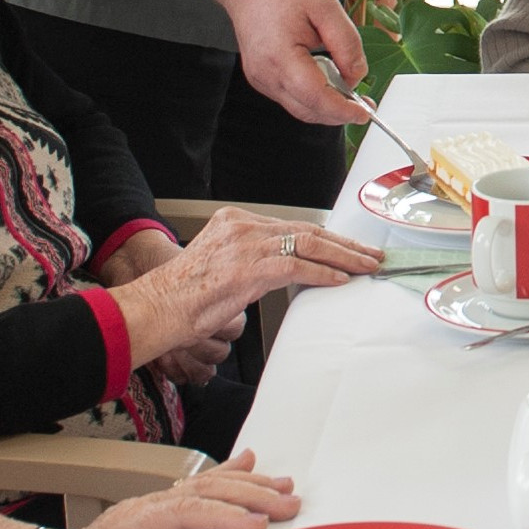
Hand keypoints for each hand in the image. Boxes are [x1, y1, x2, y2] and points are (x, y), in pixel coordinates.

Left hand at [5, 452, 302, 528]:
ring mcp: (149, 514)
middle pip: (202, 492)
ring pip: (204, 487)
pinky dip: (227, 476)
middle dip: (249, 495)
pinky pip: (197, 491)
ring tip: (283, 487)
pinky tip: (247, 463)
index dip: (223, 516)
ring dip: (246, 485)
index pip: (183, 513)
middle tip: (288, 506)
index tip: (258, 527)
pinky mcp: (156, 522)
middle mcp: (141, 513)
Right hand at [109, 209, 381, 375]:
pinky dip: (323, 274)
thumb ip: (255, 261)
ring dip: (344, 258)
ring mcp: (247, 245)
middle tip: (371, 254)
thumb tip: (288, 270)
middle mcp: (243, 226)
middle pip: (307, 231)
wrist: (157, 308)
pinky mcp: (249, 268)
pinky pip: (297, 268)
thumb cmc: (185, 296)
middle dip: (345, 244)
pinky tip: (340, 280)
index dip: (328, 238)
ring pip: (309, 245)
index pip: (294, 226)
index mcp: (236, 221)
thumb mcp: (224, 266)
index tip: (350, 247)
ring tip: (367, 266)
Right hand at [220, 0, 365, 125]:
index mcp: (280, 56)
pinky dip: (312, 97)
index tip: (364, 113)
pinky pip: (291, 98)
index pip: (315, 97)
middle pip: (308, 110)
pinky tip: (326, 80)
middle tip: (364, 105)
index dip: (342, 110)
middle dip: (338, 113)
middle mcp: (265, 74)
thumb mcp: (327, 7)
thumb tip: (357, 75)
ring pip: (299, 108)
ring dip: (326, 106)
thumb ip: (346, 43)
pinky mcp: (261, 78)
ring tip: (348, 90)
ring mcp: (260, 79)